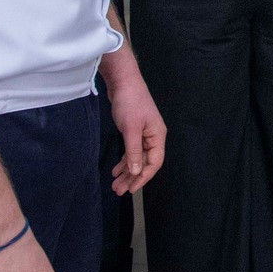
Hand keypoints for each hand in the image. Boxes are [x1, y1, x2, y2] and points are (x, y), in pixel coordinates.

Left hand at [107, 76, 165, 193]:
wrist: (123, 81)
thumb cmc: (130, 103)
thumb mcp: (130, 128)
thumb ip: (133, 151)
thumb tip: (135, 172)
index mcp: (157, 136)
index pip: (154, 162)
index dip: (143, 177)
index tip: (131, 189)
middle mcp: (153, 137)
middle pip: (144, 162)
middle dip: (132, 177)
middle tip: (118, 190)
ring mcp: (143, 134)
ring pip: (136, 158)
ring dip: (127, 171)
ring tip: (115, 184)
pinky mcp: (133, 131)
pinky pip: (131, 151)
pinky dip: (124, 160)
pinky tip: (116, 169)